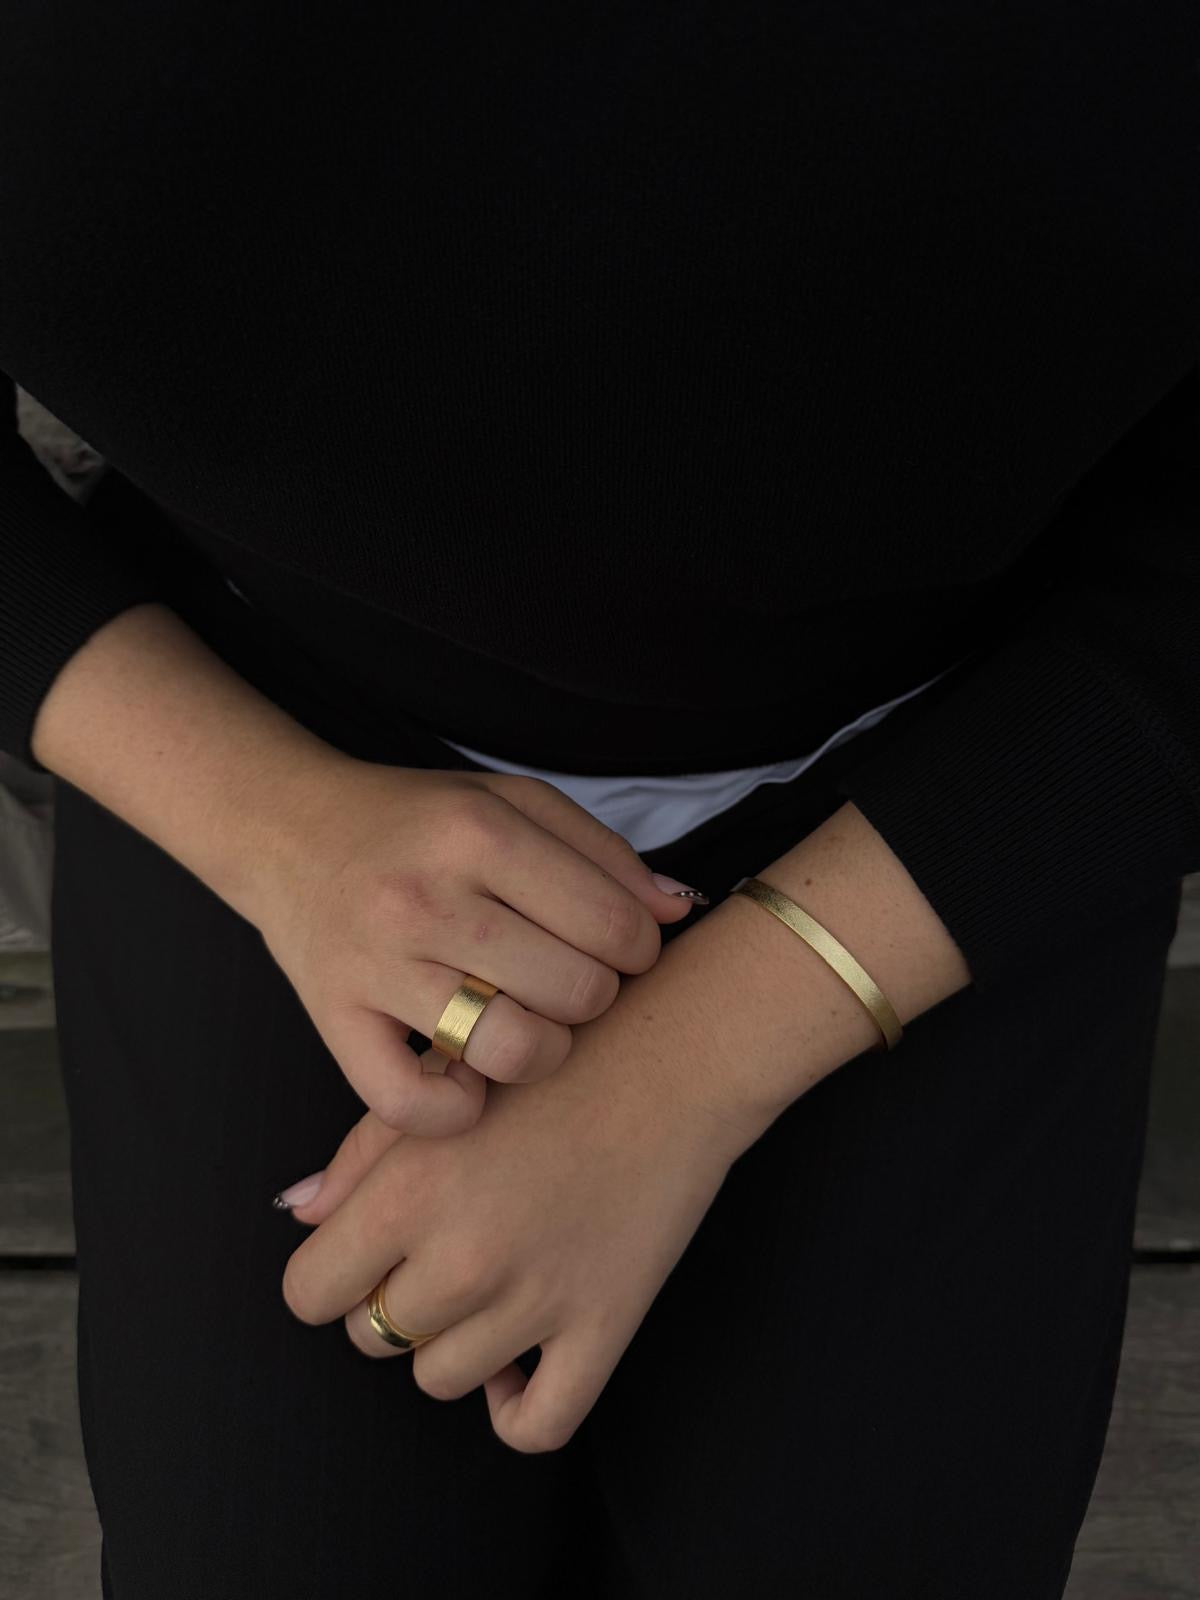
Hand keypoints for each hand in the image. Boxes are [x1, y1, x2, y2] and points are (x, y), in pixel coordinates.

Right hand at [246, 758, 703, 1135]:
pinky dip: (458, 1109)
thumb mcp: (510, 803)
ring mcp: (375, 965)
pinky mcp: (335, 1021)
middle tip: (570, 983)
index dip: (638, 948)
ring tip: (529, 1026)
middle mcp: (425, 898)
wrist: (288, 831)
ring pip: (512, 1051)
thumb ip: (601, 852)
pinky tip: (466, 1074)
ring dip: (543, 1052)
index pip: (613, 923)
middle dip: (594, 996)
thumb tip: (677, 910)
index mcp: (478, 833)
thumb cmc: (417, 822)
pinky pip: (415, 1106)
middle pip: (575, 991)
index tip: (615, 946)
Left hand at [279, 988, 752, 1452]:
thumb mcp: (442, 1084)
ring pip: (440, 1379)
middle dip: (391, 1301)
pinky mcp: (602, 1326)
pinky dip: (514, 1408)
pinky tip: (519, 1363)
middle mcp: (462, 1257)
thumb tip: (300, 1214)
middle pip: (371, 1339)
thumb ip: (359, 1154)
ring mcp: (534, 1301)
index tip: (364, 1255)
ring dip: (454, 1340)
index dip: (330, 1275)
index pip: (308, 1293)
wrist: (673, 1061)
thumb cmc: (552, 1061)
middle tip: (439, 1251)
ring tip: (490, 1284)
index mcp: (408, 1191)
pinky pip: (535, 1425)